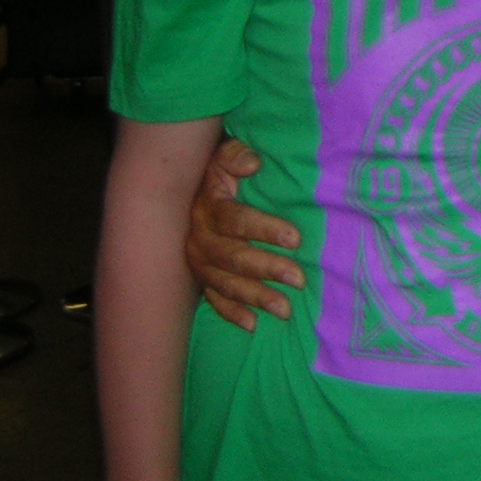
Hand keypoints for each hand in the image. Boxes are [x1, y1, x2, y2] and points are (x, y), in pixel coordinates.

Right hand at [186, 137, 304, 331]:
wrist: (182, 190)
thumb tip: (252, 164)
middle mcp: (199, 239)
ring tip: (284, 309)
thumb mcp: (222, 155)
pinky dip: (231, 314)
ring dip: (255, 297)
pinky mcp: (199, 278)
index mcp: (207, 209)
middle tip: (298, 279)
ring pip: (225, 283)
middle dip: (267, 269)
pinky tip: (253, 325)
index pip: (235, 221)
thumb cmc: (216, 171)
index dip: (264, 229)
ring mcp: (198, 263)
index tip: (295, 238)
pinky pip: (213, 299)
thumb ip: (235, 156)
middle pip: (233, 257)